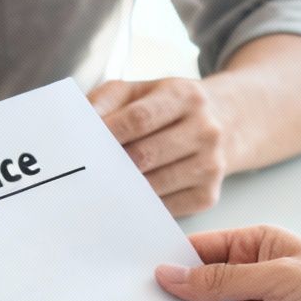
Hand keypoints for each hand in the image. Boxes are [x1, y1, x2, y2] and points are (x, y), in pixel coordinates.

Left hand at [90, 77, 231, 214]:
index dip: (108, 134)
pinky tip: (127, 197)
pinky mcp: (208, 195)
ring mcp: (211, 165)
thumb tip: (78, 126)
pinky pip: (164, 208)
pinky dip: (140, 205)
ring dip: (123, 188)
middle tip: (84, 171)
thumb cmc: (165, 108)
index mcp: (186, 96)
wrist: (223, 123)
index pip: (139, 118)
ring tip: (100, 185)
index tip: (82, 146)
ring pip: (153, 186)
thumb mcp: (138, 92)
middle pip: (145, 155)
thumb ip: (105, 102)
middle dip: (111, 165)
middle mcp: (205, 130)